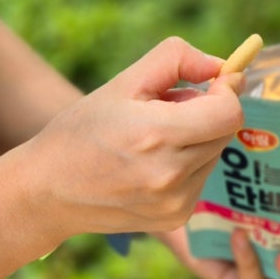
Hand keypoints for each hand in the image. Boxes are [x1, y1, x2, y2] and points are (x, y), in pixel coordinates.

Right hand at [13, 37, 244, 243]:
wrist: (49, 191)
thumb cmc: (83, 129)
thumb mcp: (123, 82)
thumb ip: (177, 60)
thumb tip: (223, 66)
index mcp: (157, 136)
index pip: (229, 113)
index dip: (227, 92)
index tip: (211, 83)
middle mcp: (171, 176)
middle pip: (225, 132)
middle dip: (208, 111)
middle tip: (169, 108)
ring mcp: (176, 203)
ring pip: (215, 154)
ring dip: (198, 138)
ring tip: (155, 138)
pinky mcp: (175, 218)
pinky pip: (202, 178)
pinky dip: (189, 163)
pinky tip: (153, 163)